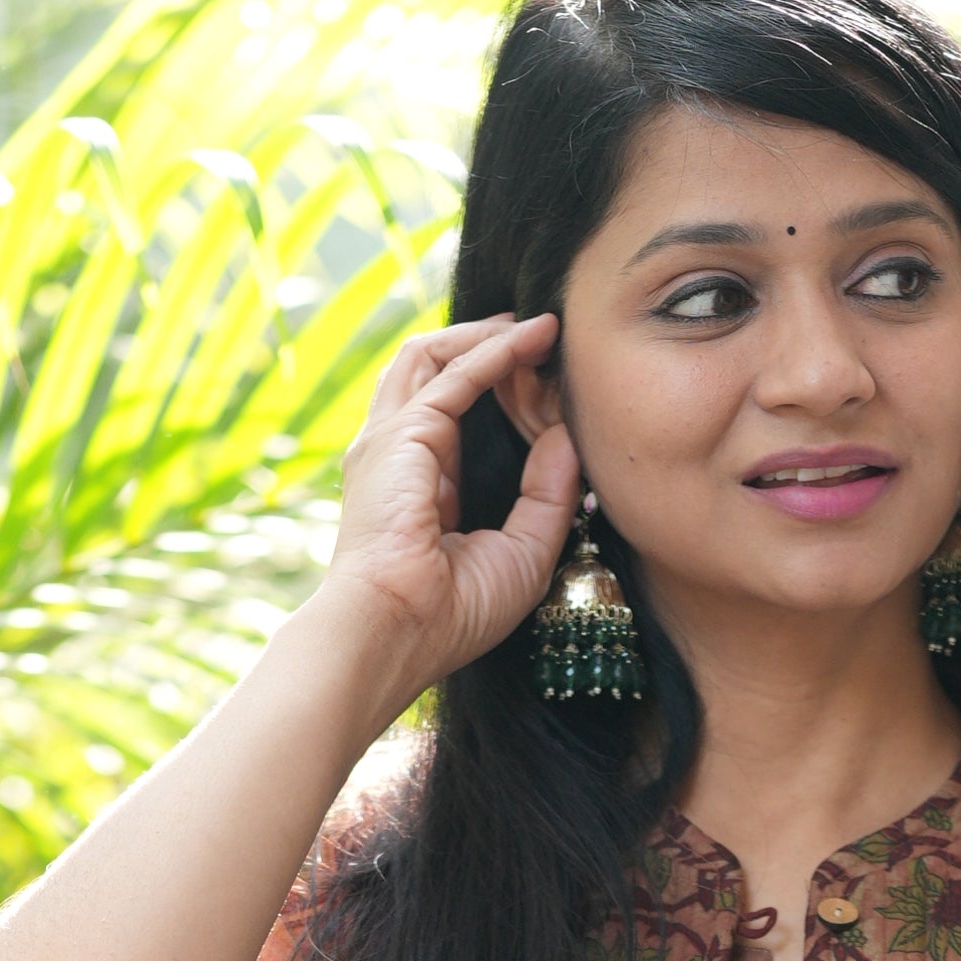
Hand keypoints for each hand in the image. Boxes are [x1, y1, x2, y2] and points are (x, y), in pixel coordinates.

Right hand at [302, 311, 581, 713]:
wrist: (398, 633)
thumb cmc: (452, 614)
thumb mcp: (524, 552)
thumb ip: (548, 494)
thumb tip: (569, 437)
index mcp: (420, 485)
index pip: (454, 414)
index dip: (501, 391)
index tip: (549, 382)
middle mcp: (397, 454)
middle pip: (437, 373)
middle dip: (489, 348)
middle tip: (545, 339)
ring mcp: (391, 439)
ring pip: (433, 356)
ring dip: (488, 336)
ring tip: (540, 328)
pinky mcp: (401, 433)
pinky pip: (454, 372)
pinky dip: (494, 350)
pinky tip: (533, 340)